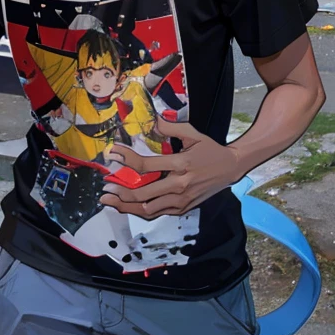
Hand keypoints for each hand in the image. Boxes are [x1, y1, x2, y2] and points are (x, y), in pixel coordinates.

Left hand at [98, 117, 243, 219]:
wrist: (230, 168)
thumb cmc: (210, 149)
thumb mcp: (193, 134)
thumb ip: (170, 127)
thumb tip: (151, 120)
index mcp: (181, 164)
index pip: (147, 165)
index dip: (127, 159)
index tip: (113, 154)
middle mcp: (180, 185)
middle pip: (144, 193)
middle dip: (121, 193)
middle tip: (104, 190)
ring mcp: (182, 200)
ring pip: (149, 209)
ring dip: (127, 207)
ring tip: (111, 203)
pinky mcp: (183, 208)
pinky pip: (159, 213)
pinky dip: (142, 212)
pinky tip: (128, 207)